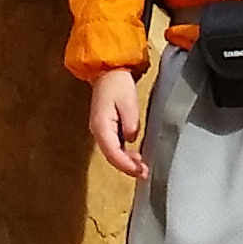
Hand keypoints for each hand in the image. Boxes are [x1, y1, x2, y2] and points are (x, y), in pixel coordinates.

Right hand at [87, 66, 146, 182]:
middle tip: (144, 173)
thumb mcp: (128, 102)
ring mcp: (101, 130)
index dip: (126, 165)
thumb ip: (131, 123)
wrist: (108, 70)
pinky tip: (135, 156)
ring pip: (112, 152)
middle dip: (127, 167)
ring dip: (126, 162)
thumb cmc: (118, 84)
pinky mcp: (106, 127)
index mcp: (101, 126)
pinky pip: (114, 146)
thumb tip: (131, 139)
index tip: (140, 171)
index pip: (113, 153)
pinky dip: (124, 154)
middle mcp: (98, 132)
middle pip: (111, 156)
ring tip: (142, 168)